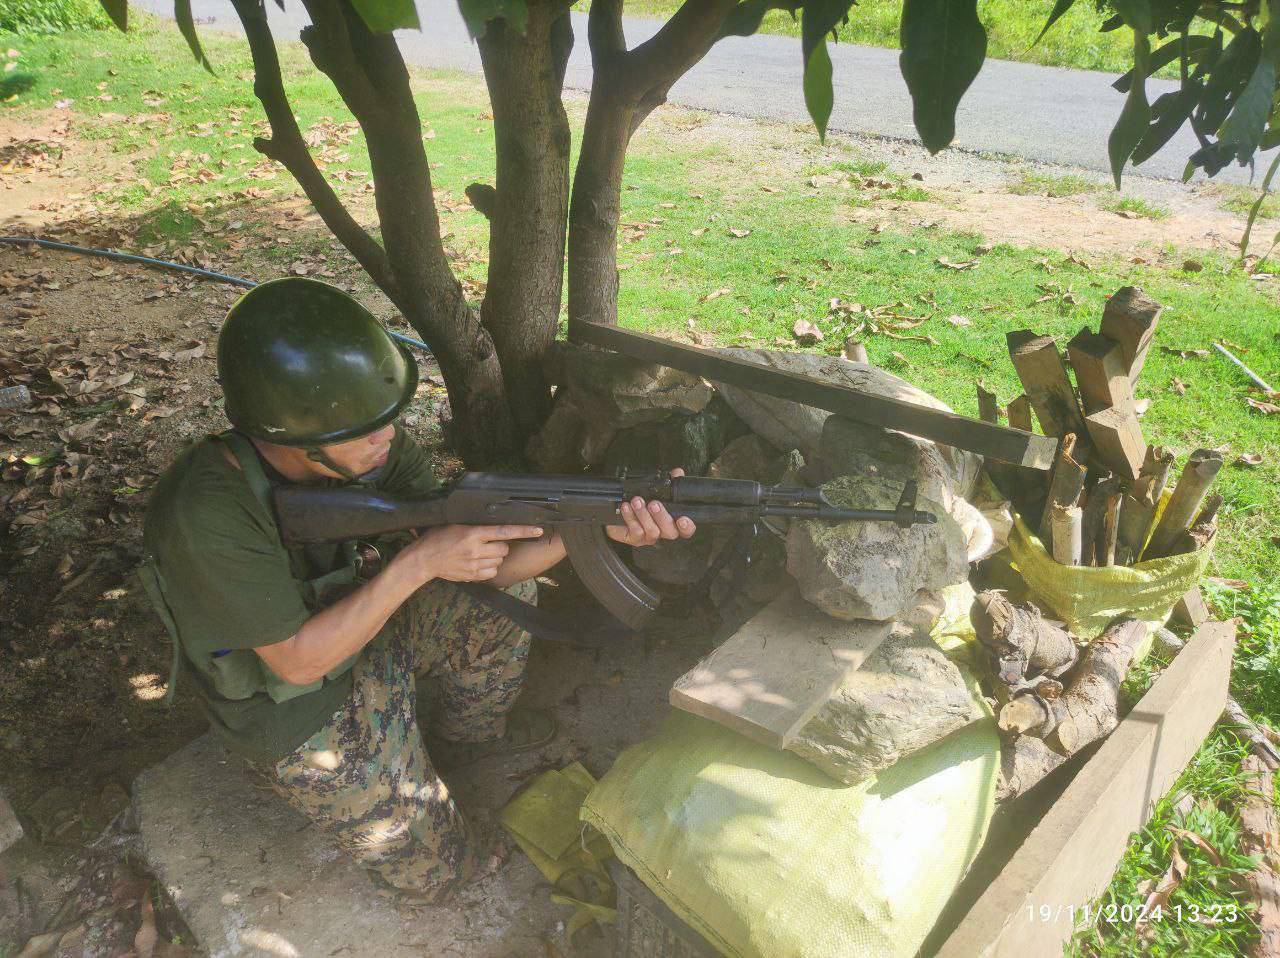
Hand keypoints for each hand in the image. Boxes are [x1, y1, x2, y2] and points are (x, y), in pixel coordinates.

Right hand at [401, 524, 544, 582]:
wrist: (423, 560)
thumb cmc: (438, 538)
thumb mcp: (455, 525)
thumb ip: (476, 526)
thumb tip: (496, 525)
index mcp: (472, 533)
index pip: (504, 531)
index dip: (523, 531)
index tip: (538, 530)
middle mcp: (475, 550)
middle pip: (504, 548)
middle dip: (501, 545)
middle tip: (489, 543)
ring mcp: (474, 564)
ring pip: (499, 561)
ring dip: (495, 557)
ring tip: (480, 553)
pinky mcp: (473, 576)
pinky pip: (493, 572)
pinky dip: (490, 568)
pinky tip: (479, 563)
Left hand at [606, 468, 697, 546]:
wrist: (620, 515)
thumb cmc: (642, 504)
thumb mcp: (656, 492)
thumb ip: (669, 483)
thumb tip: (678, 472)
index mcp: (672, 522)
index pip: (686, 530)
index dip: (687, 526)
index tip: (683, 519)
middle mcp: (663, 531)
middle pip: (670, 532)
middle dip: (662, 517)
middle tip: (654, 504)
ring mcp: (649, 537)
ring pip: (652, 531)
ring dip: (644, 515)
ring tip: (637, 501)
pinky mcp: (635, 539)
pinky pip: (636, 532)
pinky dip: (631, 517)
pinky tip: (626, 507)